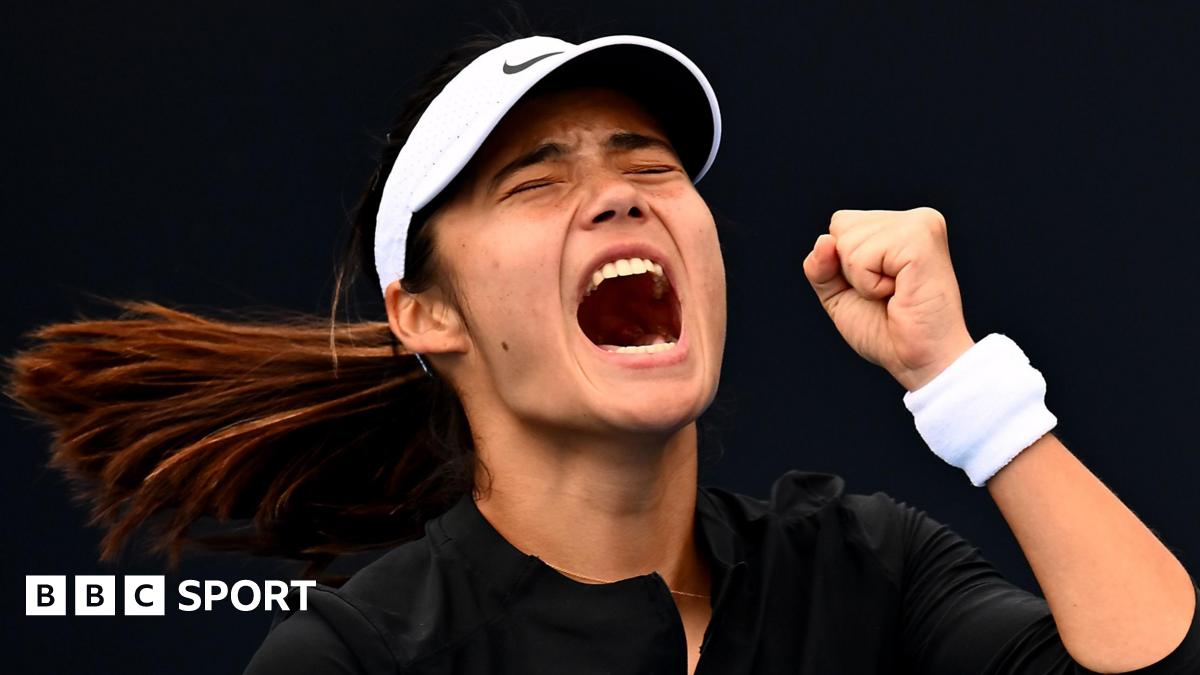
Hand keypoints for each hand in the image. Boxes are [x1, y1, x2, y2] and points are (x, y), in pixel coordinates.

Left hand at [802, 207, 975, 390]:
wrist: (919, 361)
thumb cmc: (887, 331)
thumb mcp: (839, 293)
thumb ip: (820, 265)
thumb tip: (824, 240)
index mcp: (901, 225)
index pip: (840, 224)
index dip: (842, 264)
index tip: (879, 287)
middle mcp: (915, 219)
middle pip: (840, 226)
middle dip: (850, 270)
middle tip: (888, 293)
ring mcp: (920, 225)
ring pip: (847, 242)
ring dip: (861, 281)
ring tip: (896, 294)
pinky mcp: (920, 239)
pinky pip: (860, 258)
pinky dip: (869, 286)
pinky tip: (899, 293)